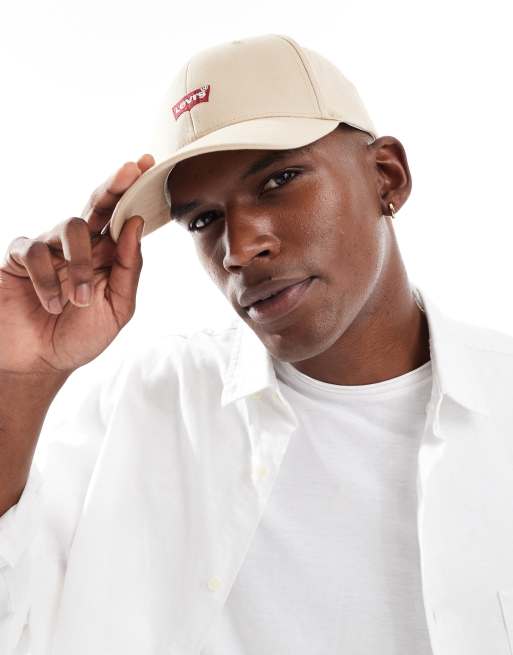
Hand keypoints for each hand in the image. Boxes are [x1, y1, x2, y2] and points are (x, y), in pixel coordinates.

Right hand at [0, 154, 154, 376]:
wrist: (38, 363)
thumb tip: (134, 225)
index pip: (120, 218)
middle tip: (130, 171)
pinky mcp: (18, 258)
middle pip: (96, 206)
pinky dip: (46, 279)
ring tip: (79, 300)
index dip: (131, 191)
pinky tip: (52, 303)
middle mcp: (78, 247)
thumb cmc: (78, 336)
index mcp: (106, 257)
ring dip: (80, 264)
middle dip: (113, 187)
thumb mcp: (116, 310)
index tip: (146, 164)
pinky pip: (33, 250)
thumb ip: (128, 270)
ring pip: (70, 228)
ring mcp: (48, 250)